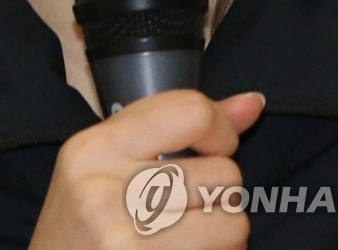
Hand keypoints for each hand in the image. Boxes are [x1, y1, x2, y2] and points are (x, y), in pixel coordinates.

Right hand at [29, 88, 264, 248]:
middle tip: (186, 204)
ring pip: (234, 223)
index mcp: (93, 149)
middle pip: (223, 173)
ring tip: (187, 234)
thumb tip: (253, 103)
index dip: (220, 129)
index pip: (191, 112)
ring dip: (223, 232)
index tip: (212, 147)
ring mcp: (126, 246)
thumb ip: (176, 125)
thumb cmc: (84, 226)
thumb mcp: (109, 163)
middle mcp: (106, 195)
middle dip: (219, 190)